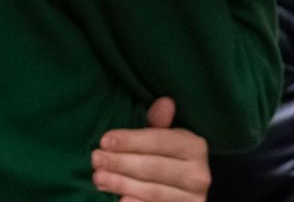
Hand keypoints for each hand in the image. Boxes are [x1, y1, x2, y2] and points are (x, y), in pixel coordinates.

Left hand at [92, 97, 210, 201]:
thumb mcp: (169, 139)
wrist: (189, 193)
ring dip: (121, 184)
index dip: (131, 141)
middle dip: (121, 162)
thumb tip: (164, 101)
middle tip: (96, 159)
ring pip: (152, 191)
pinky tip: (119, 200)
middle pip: (153, 167)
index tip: (105, 140)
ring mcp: (193, 198)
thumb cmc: (172, 161)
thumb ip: (161, 124)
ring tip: (98, 178)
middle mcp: (198, 173)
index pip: (160, 141)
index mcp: (195, 147)